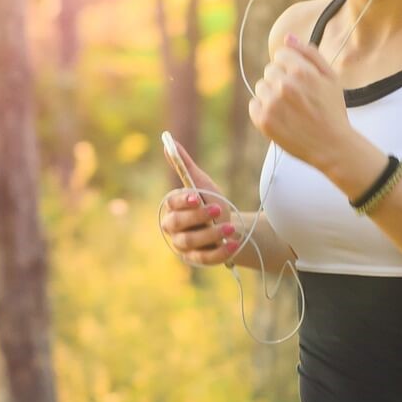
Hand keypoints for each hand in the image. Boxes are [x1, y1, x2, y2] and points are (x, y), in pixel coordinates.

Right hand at [160, 139, 241, 265]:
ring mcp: (183, 246)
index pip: (172, 204)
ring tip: (230, 228)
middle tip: (218, 209)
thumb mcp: (202, 183)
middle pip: (177, 224)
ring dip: (211, 234)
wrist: (230, 227)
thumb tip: (168, 141)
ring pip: (191, 242)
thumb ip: (185, 166)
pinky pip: (204, 258)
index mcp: (172, 208)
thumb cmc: (211, 202)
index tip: (197, 196)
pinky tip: (233, 243)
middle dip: (198, 216)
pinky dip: (219, 252)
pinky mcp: (196, 260)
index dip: (183, 201)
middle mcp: (173, 228)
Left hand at [248, 33, 353, 170]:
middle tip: (297, 98)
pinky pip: (254, 105)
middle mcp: (284, 85)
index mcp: (301, 71)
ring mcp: (272, 104)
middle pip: (270, 70)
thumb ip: (309, 54)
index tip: (300, 81)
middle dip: (281, 80)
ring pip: (261, 87)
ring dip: (272, 95)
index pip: (280, 55)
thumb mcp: (330, 77)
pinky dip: (264, 110)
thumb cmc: (332, 110)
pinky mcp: (263, 121)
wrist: (332, 146)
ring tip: (290, 109)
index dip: (291, 67)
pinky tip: (281, 117)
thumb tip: (288, 37)